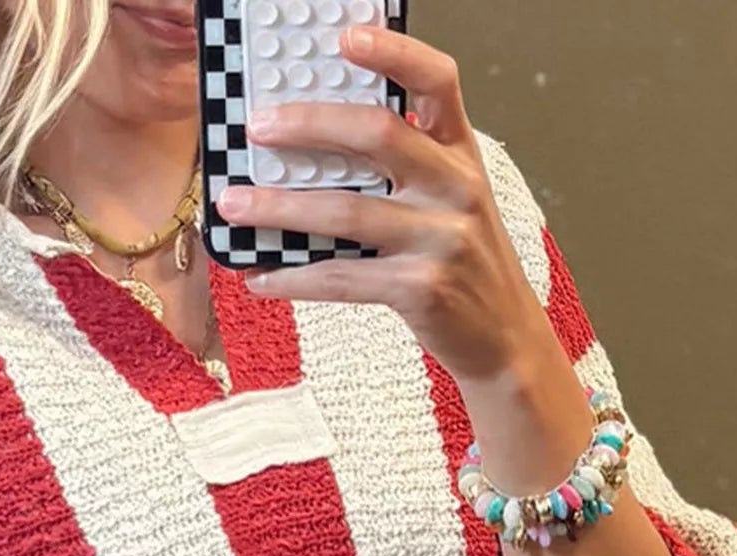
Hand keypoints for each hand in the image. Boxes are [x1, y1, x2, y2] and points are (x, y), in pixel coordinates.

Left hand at [215, 31, 547, 381]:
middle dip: (308, 125)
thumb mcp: (450, 201)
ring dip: (279, 208)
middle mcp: (456, 188)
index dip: (394, 53)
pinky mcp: (420, 289)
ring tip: (234, 205)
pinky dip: (293, 277)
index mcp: (461, 154)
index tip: (345, 38)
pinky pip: (340, 277)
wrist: (503, 336)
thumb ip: (403, 170)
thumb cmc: (463, 263)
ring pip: (345, 211)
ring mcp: (441, 239)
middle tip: (256, 128)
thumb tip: (311, 155)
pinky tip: (261, 276)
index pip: (437, 82)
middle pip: (378, 135)